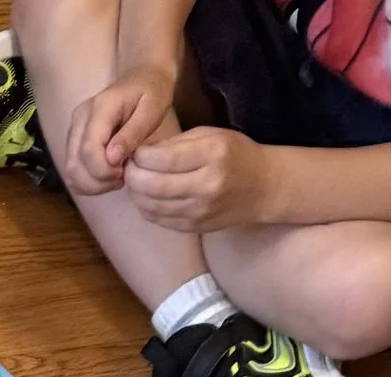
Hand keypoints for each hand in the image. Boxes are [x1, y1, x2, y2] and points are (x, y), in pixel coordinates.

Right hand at [62, 61, 175, 191]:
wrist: (144, 76)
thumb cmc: (153, 91)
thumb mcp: (152, 109)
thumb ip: (132, 134)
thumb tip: (111, 159)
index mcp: (99, 108)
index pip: (89, 151)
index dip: (105, 172)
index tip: (125, 171)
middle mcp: (80, 119)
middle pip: (75, 165)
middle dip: (98, 181)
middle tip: (122, 176)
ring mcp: (74, 129)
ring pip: (70, 171)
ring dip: (92, 184)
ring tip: (116, 176)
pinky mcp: (74, 140)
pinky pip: (72, 170)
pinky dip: (88, 181)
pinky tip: (108, 174)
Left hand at [126, 123, 274, 228]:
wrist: (262, 188)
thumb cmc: (235, 155)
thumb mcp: (212, 136)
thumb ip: (177, 143)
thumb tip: (141, 152)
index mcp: (212, 155)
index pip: (164, 158)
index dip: (141, 156)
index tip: (135, 151)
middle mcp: (206, 186)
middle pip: (153, 185)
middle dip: (133, 176)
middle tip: (127, 167)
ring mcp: (199, 211)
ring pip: (151, 206)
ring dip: (135, 194)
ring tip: (134, 181)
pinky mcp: (193, 227)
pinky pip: (159, 220)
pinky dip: (146, 208)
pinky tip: (145, 196)